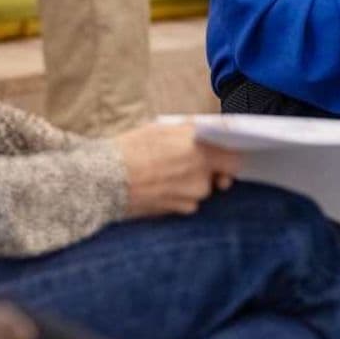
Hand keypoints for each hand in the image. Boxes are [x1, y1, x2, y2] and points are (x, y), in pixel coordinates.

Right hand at [113, 122, 240, 217]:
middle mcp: (200, 177)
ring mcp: (190, 197)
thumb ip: (194, 130)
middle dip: (211, 168)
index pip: (234, 159)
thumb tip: (217, 127)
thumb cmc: (131, 149)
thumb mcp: (164, 128)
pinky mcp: (177, 211)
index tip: (229, 153)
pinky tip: (162, 185)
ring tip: (168, 171)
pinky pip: (189, 202)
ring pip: (202, 188)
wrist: (104, 180)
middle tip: (190, 160)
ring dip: (193, 181)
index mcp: (200, 151)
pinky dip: (181, 194)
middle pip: (219, 174)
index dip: (232, 156)